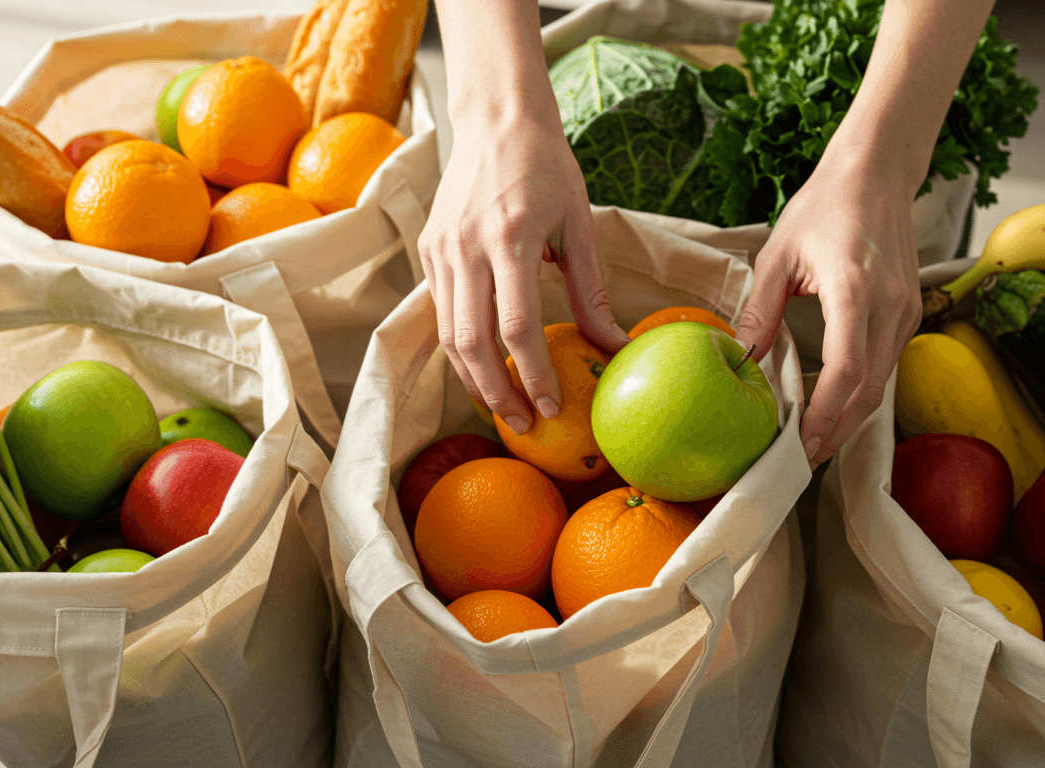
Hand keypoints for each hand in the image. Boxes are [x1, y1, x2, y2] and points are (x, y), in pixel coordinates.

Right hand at [418, 112, 629, 434]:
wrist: (496, 119)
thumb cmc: (547, 167)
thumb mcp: (580, 224)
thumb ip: (591, 290)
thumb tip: (615, 347)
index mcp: (510, 239)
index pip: (516, 326)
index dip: (533, 375)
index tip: (552, 408)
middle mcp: (466, 247)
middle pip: (472, 342)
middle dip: (498, 393)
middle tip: (524, 424)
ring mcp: (440, 250)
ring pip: (447, 336)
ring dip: (473, 380)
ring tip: (503, 407)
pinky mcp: (429, 250)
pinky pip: (440, 313)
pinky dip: (460, 349)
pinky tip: (484, 369)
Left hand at [735, 149, 922, 468]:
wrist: (876, 173)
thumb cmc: (824, 206)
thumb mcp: (777, 255)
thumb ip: (759, 310)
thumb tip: (740, 359)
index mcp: (855, 290)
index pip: (847, 369)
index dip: (826, 413)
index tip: (801, 442)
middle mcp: (890, 305)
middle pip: (869, 390)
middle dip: (837, 430)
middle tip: (801, 458)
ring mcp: (907, 310)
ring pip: (882, 383)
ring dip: (849, 416)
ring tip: (813, 441)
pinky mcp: (910, 311)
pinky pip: (887, 363)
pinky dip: (861, 390)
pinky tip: (834, 405)